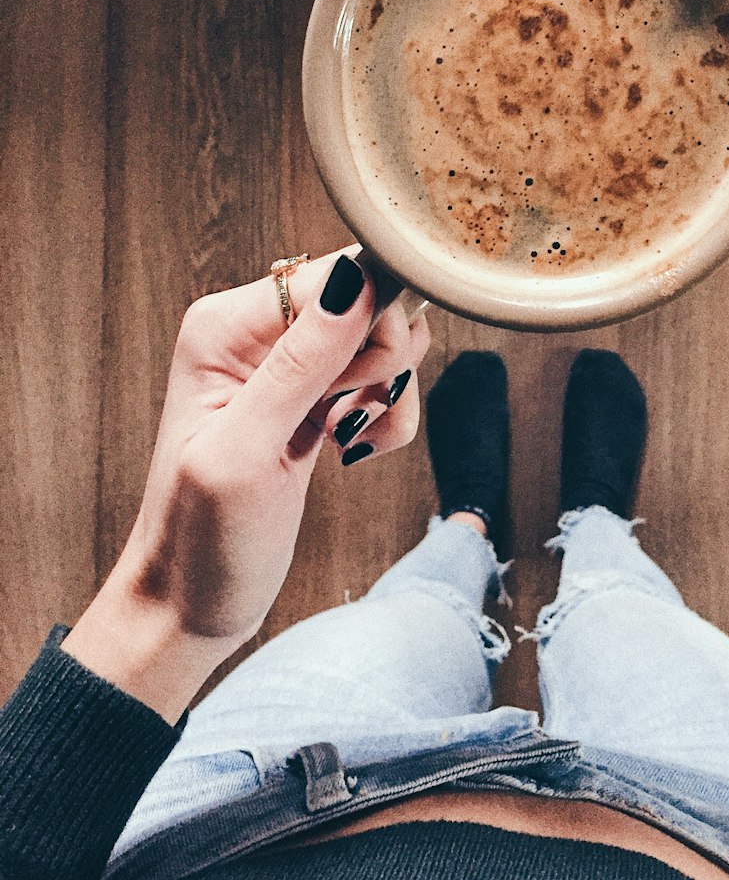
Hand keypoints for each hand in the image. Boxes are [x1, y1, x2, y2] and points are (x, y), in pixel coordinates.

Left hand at [62, 249, 430, 722]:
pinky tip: (355, 448)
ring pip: (385, 340)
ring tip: (350, 438)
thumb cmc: (199, 542)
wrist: (188, 606)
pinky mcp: (313, 397)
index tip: (357, 388)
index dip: (373, 322)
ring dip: (390, 393)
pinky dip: (387, 414)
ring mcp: (287, 364)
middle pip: (372, 300)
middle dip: (384, 362)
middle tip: (346, 417)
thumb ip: (301, 363)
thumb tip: (359, 279)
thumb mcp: (244, 452)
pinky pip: (381, 377)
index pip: (339, 272)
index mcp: (226, 325)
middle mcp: (256, 332)